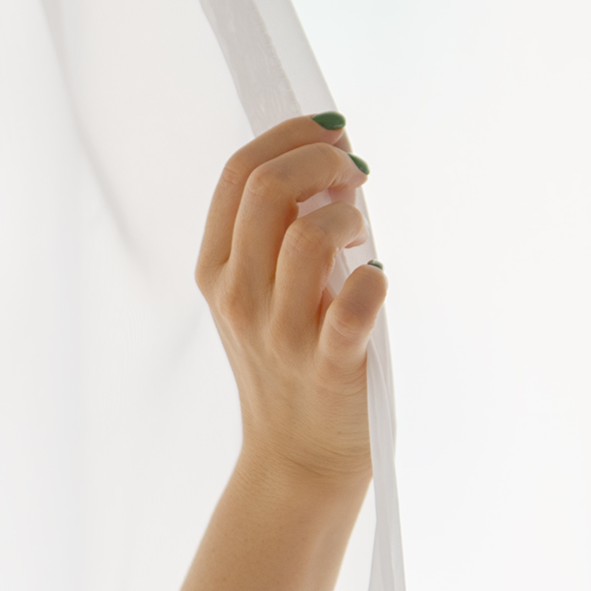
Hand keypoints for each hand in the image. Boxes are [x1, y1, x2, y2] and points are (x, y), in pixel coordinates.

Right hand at [197, 115, 381, 490]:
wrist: (296, 458)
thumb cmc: (288, 363)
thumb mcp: (256, 294)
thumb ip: (275, 232)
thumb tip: (331, 162)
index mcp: (216, 271)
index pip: (238, 172)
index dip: (290, 134)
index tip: (331, 133)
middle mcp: (238, 297)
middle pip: (267, 189)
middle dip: (323, 158)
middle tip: (354, 175)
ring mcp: (280, 332)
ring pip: (309, 235)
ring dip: (348, 214)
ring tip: (360, 234)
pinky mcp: (329, 362)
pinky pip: (355, 305)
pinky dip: (375, 280)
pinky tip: (375, 280)